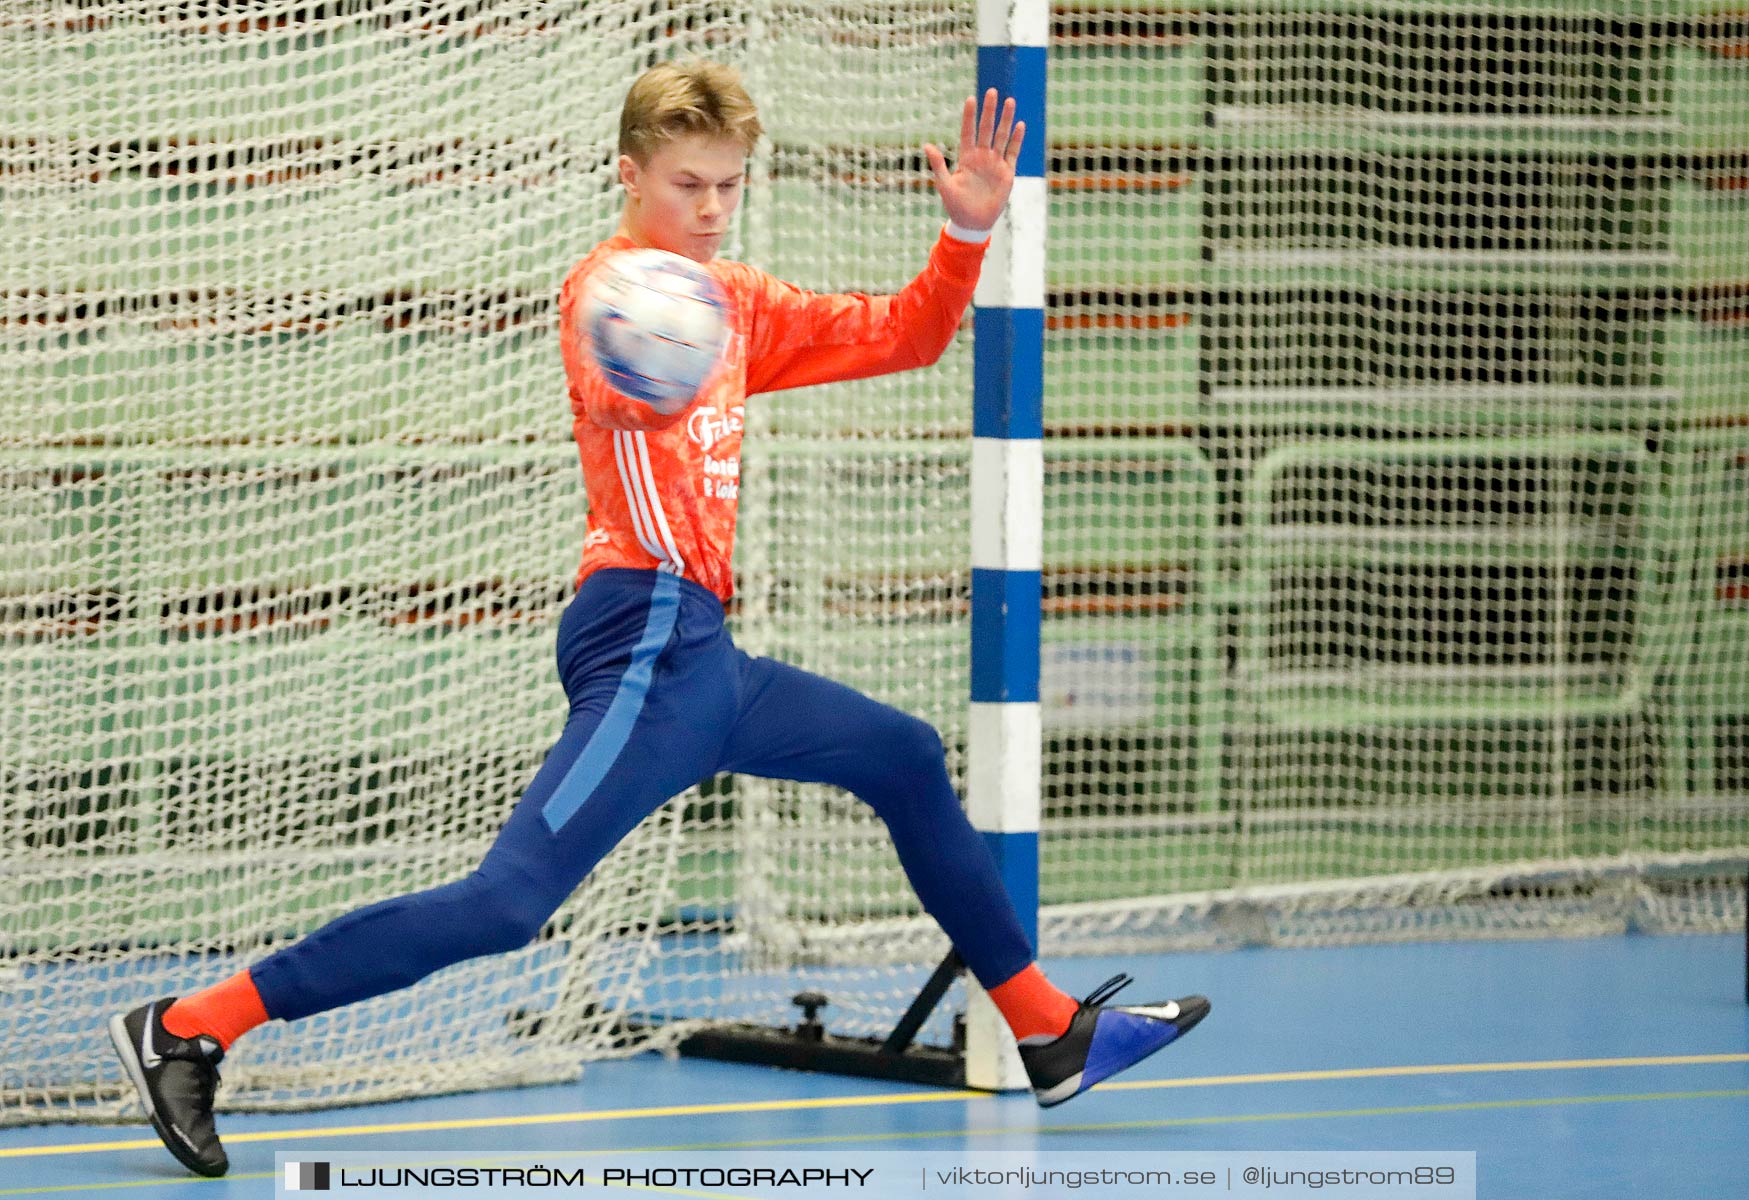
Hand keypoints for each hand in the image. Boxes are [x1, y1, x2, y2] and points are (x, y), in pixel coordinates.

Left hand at [925, 88, 1025, 232]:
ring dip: (1006, 120)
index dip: (970, 116)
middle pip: (987, 129)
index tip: (971, 99)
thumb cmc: (956, 206)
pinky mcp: (1006, 173)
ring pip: (1002, 136)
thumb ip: (938, 165)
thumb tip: (927, 145)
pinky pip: (1012, 153)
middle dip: (989, 111)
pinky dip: (1016, 140)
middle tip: (991, 92)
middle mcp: (981, 157)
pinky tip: (1020, 126)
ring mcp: (995, 163)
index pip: (968, 132)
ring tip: (1009, 102)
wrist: (973, 223)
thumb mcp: (945, 185)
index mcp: (966, 158)